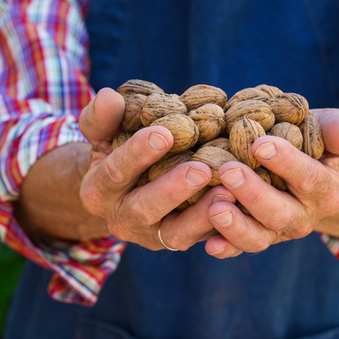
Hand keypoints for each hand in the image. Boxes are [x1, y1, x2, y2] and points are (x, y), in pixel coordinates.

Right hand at [79, 88, 219, 249]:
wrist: (124, 190)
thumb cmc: (116, 149)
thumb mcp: (104, 132)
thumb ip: (103, 116)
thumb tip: (110, 97)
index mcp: (98, 191)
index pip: (115, 172)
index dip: (137, 153)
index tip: (163, 133)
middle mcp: (122, 219)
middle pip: (144, 208)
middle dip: (173, 189)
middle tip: (202, 169)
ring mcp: (152, 236)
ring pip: (176, 234)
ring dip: (202, 215)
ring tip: (228, 191)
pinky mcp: (179, 241)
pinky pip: (201, 239)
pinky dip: (221, 227)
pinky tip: (241, 206)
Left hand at [203, 109, 338, 257]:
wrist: (302, 167)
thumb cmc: (312, 140)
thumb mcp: (329, 128)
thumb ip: (338, 128)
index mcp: (326, 190)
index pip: (309, 178)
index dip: (286, 162)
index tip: (260, 144)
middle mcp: (304, 217)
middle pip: (280, 213)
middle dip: (253, 194)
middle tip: (228, 170)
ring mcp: (278, 232)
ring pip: (259, 238)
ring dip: (236, 226)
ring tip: (214, 207)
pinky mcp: (255, 238)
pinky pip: (239, 249)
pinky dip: (226, 248)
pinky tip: (209, 244)